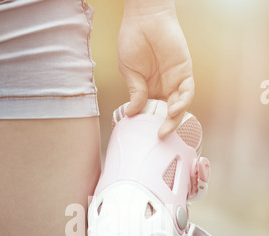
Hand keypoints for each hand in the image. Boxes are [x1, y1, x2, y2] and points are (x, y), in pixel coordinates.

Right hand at [118, 3, 193, 137]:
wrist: (143, 18)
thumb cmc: (133, 40)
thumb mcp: (129, 72)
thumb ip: (134, 93)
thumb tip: (130, 113)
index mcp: (148, 90)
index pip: (152, 112)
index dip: (150, 123)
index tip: (144, 134)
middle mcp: (163, 88)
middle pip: (168, 113)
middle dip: (166, 127)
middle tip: (159, 136)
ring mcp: (174, 81)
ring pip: (179, 106)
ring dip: (175, 118)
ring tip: (166, 126)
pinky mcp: (184, 71)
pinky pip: (187, 91)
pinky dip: (182, 102)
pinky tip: (174, 109)